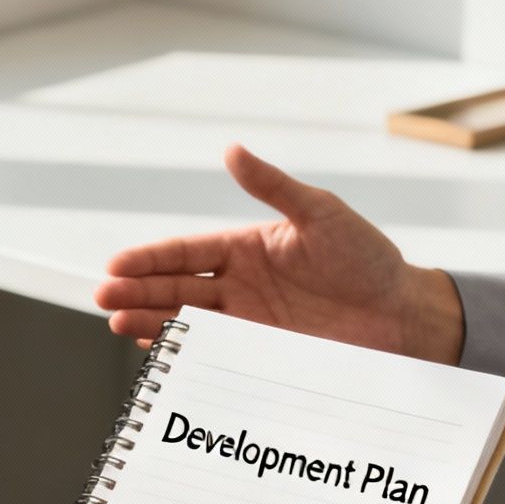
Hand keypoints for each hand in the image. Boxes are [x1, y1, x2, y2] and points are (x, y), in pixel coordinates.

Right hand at [95, 145, 464, 362]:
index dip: (150, 258)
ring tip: (116, 324)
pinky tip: (156, 351)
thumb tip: (232, 151)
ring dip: (149, 321)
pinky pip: (210, 352)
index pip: (186, 251)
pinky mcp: (259, 352)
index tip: (116, 265)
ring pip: (185, 320)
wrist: (402, 315)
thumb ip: (273, 188)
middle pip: (175, 286)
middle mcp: (239, 283)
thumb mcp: (320, 214)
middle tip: (103, 299)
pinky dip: (181, 352)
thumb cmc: (367, 258)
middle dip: (136, 292)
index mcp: (247, 246)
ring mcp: (247, 320)